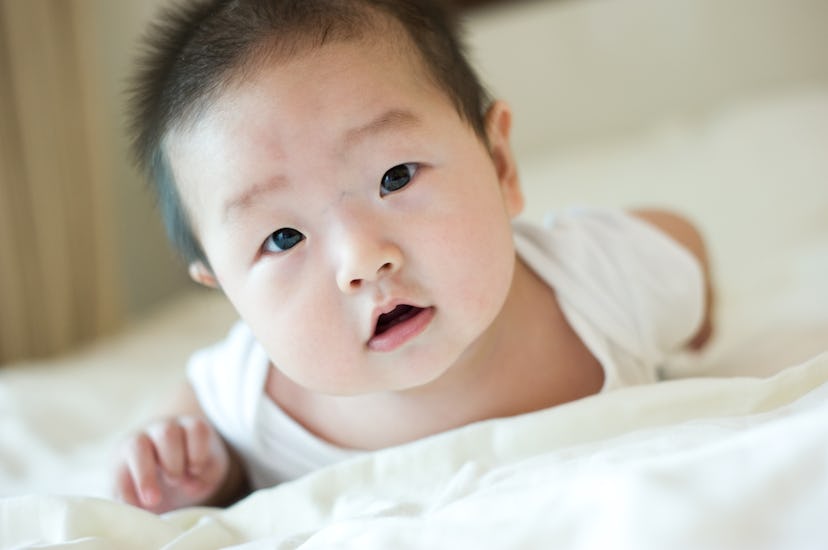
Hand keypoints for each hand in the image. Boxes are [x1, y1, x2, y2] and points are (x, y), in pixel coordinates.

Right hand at [113, 415, 230, 513]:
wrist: (165, 476)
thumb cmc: (192, 470)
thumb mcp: (208, 470)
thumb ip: (207, 474)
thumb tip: (190, 485)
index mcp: (188, 427)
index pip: (196, 428)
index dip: (198, 451)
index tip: (196, 471)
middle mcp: (161, 429)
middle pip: (167, 433)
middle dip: (173, 461)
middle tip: (175, 482)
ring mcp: (137, 442)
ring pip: (136, 446)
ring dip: (146, 476)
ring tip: (153, 501)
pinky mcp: (119, 464)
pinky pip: (117, 473)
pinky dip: (126, 493)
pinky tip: (137, 507)